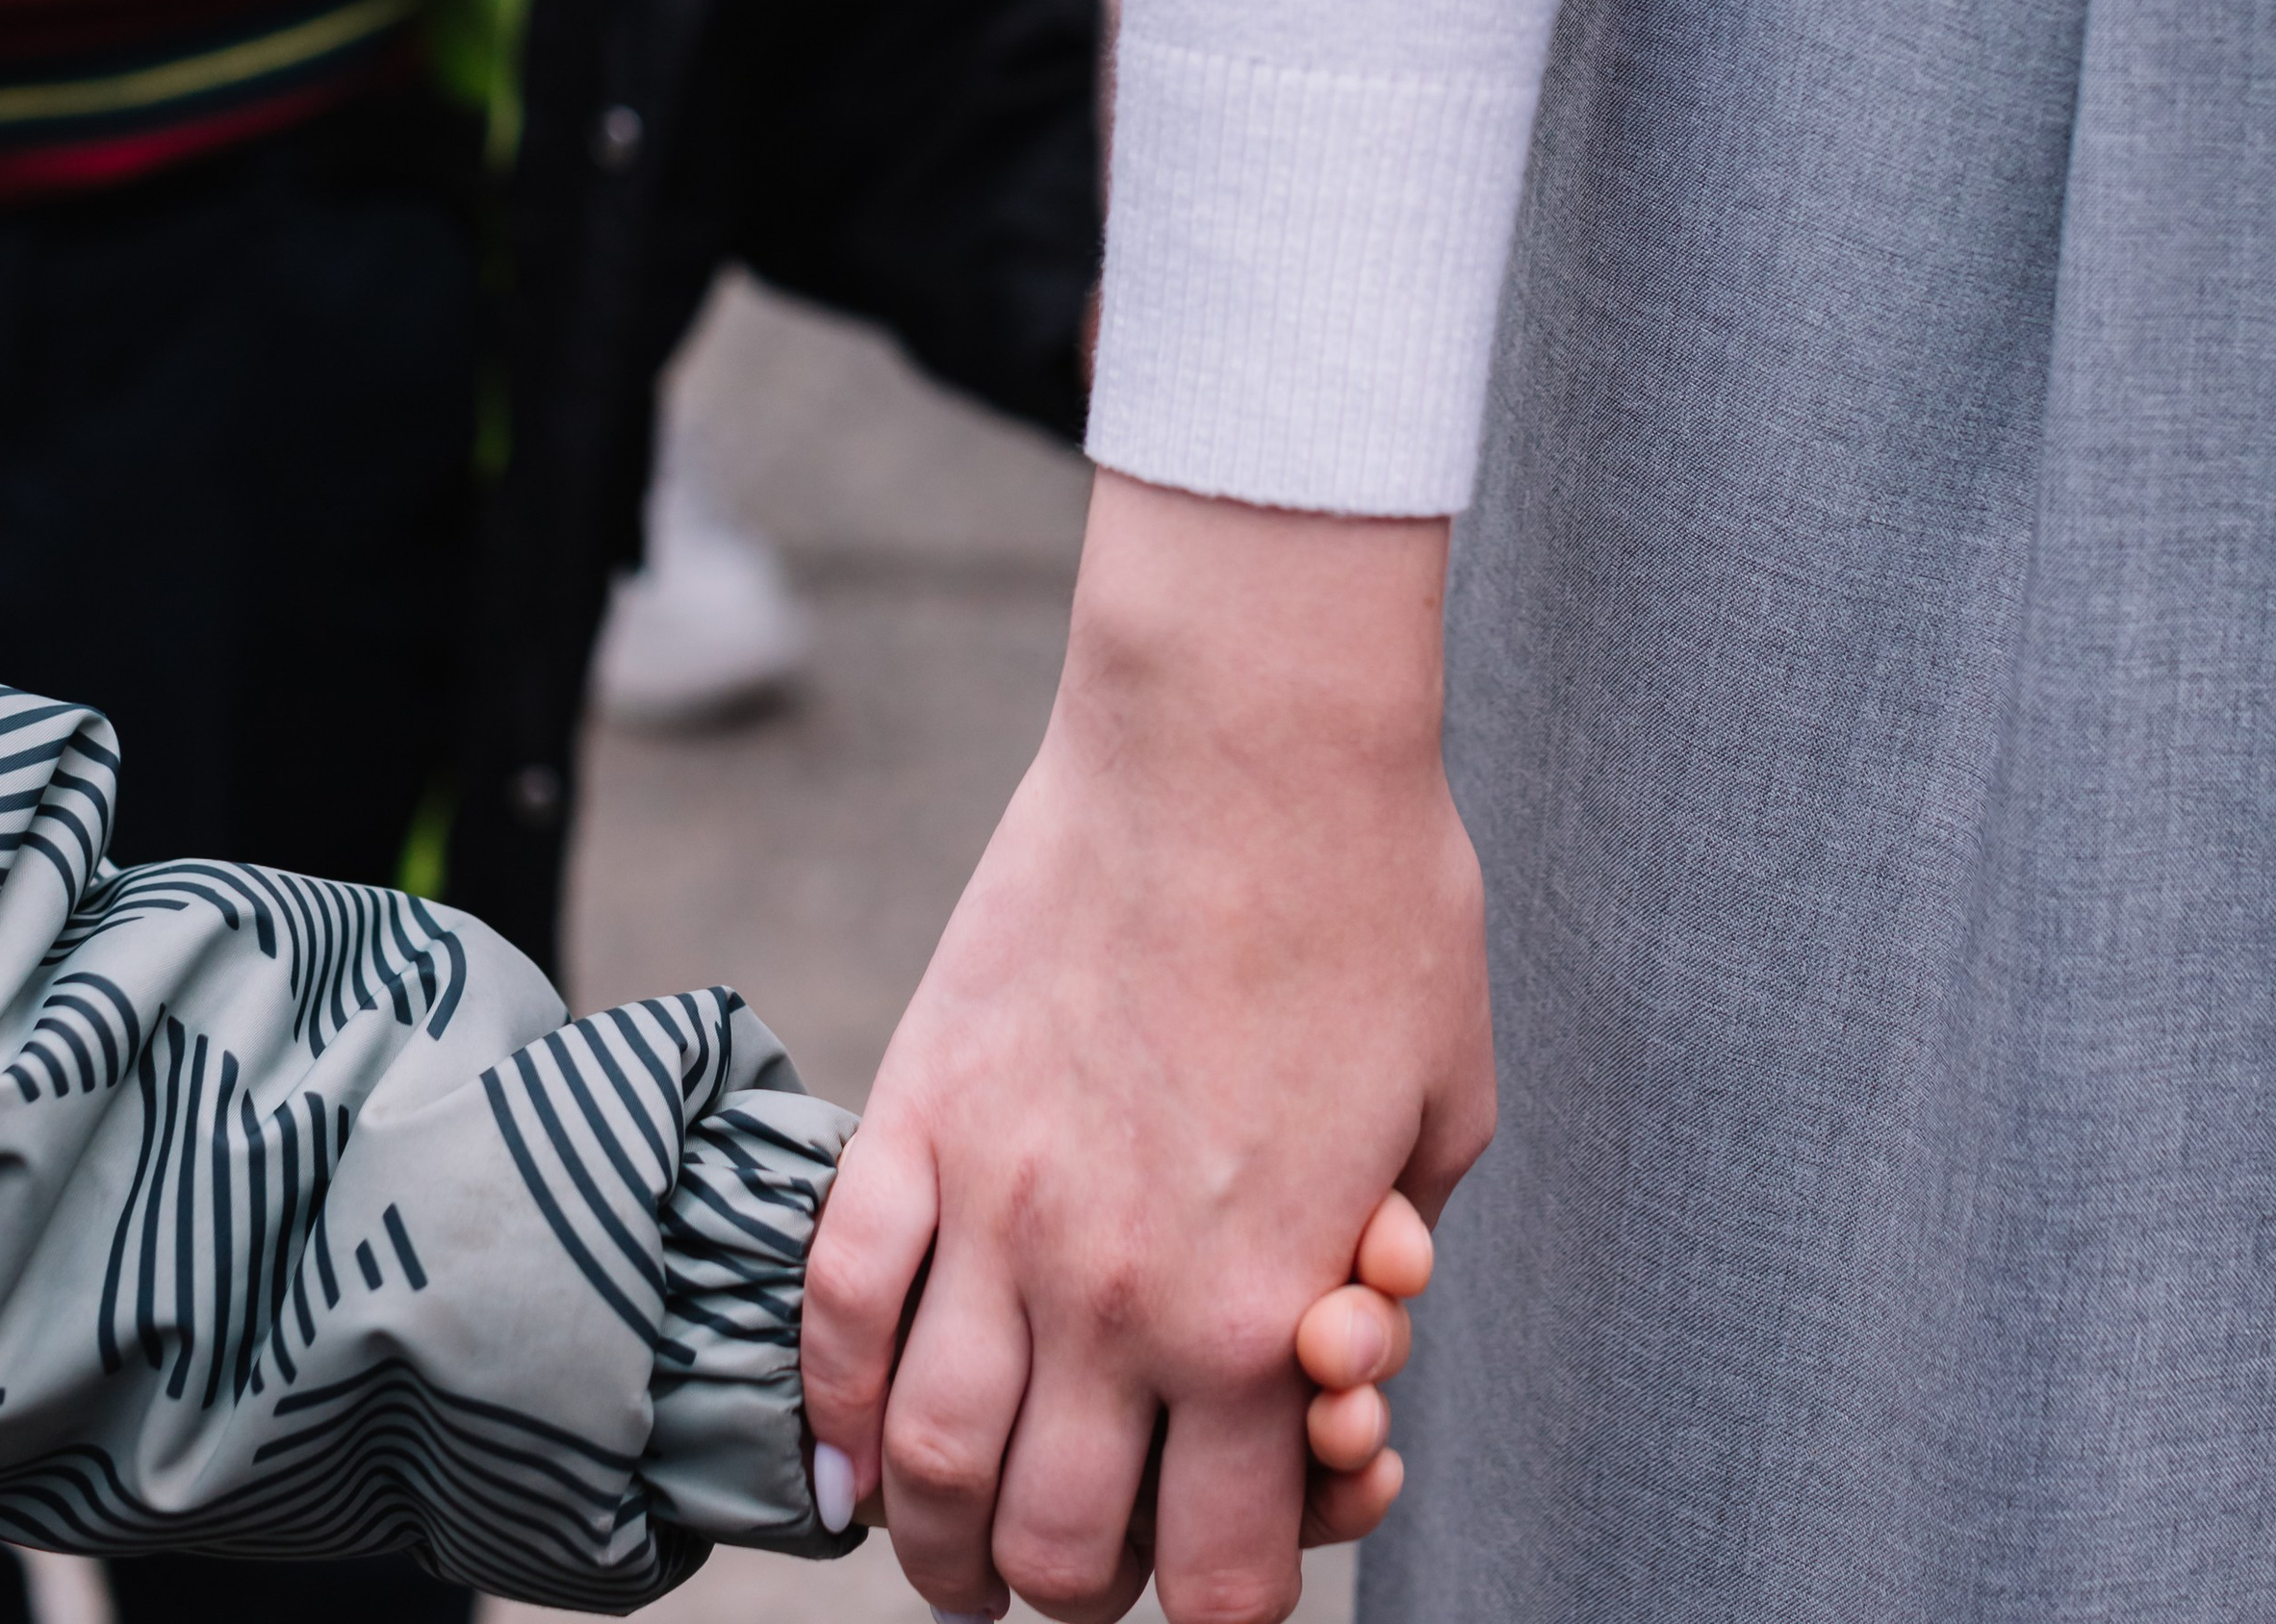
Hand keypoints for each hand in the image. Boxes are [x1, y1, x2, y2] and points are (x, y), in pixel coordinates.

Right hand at [803, 474, 1493, 1623]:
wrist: (1246, 738)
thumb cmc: (1376, 902)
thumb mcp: (1444, 1117)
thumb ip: (1382, 1258)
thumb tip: (1331, 1341)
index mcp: (1259, 1313)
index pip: (1228, 1577)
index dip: (1232, 1607)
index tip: (1230, 1570)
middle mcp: (1118, 1294)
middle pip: (1061, 1554)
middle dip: (1082, 1594)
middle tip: (1091, 1561)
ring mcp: (1000, 1205)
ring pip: (930, 1466)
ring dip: (941, 1546)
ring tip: (960, 1551)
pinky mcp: (919, 1109)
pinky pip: (841, 1300)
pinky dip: (831, 1402)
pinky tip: (852, 1448)